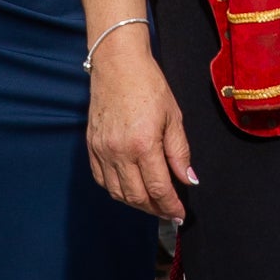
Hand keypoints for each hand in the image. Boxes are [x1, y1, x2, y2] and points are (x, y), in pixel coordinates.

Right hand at [85, 26, 195, 221]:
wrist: (118, 64)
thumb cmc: (149, 85)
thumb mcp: (173, 115)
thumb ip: (179, 151)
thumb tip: (188, 179)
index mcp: (143, 144)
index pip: (158, 188)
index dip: (170, 206)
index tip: (179, 215)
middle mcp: (119, 152)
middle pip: (136, 196)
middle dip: (154, 209)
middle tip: (168, 210)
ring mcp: (102, 151)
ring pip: (117, 193)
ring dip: (135, 203)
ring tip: (151, 202)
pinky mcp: (91, 147)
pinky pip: (102, 180)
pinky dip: (116, 190)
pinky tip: (129, 188)